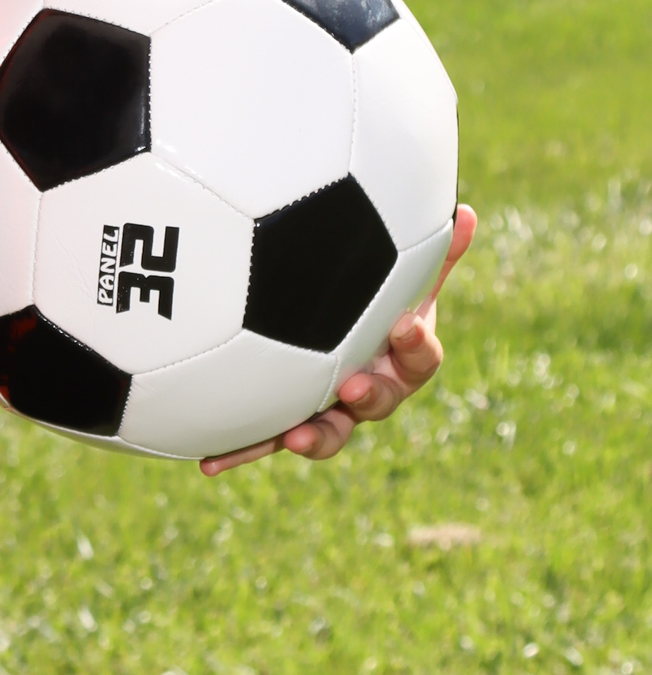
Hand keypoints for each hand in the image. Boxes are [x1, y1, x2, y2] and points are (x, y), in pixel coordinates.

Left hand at [201, 203, 475, 476]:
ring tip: (293, 438)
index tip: (404, 324)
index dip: (417, 343)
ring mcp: (329, 410)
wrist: (332, 334)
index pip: (422, 354)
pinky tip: (208, 461)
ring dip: (313, 438)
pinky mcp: (287, 422)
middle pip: (378, 404)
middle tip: (353, 386)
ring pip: (328, 433)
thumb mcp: (398, 272)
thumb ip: (429, 252)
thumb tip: (467, 213)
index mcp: (400, 357)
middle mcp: (369, 390)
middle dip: (368, 398)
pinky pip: (266, 439)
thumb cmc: (372, 299)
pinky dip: (239, 451)